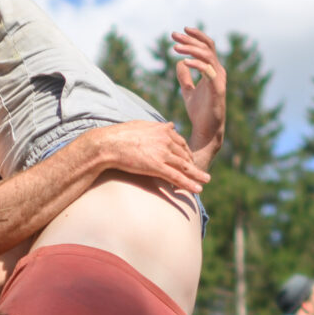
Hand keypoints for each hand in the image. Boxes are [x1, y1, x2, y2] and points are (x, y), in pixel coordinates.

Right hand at [88, 119, 208, 194]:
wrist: (108, 144)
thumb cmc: (120, 135)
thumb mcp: (142, 124)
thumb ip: (157, 126)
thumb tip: (170, 125)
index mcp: (162, 130)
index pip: (180, 141)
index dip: (186, 152)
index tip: (189, 159)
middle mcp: (166, 140)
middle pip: (185, 154)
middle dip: (193, 164)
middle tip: (199, 172)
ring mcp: (163, 153)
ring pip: (184, 166)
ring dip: (197, 175)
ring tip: (205, 181)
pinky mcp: (157, 166)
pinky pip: (177, 177)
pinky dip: (189, 184)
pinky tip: (197, 190)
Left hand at [170, 28, 226, 155]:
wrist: (206, 130)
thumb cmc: (199, 112)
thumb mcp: (188, 91)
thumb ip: (184, 78)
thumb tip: (179, 63)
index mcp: (212, 70)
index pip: (206, 47)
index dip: (196, 36)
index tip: (181, 31)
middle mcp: (218, 72)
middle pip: (206, 47)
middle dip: (190, 39)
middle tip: (173, 35)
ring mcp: (219, 80)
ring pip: (207, 56)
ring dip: (191, 49)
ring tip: (175, 47)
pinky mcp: (217, 89)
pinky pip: (208, 71)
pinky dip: (197, 64)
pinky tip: (184, 62)